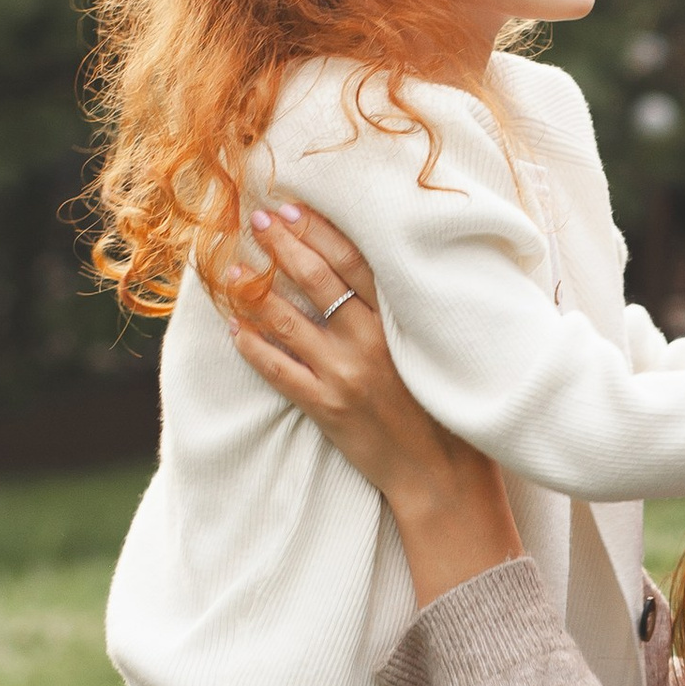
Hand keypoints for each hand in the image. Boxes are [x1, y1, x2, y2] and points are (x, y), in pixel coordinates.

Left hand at [227, 201, 523, 604]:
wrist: (445, 478)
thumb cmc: (452, 411)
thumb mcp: (443, 350)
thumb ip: (418, 313)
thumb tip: (398, 272)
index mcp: (402, 323)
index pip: (354, 262)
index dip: (320, 231)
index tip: (294, 207)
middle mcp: (371, 343)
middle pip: (317, 280)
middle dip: (283, 245)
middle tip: (257, 219)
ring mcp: (345, 376)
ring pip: (288, 322)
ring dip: (255, 291)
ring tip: (231, 269)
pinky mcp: (326, 408)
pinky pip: (278, 371)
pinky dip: (253, 348)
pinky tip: (234, 327)